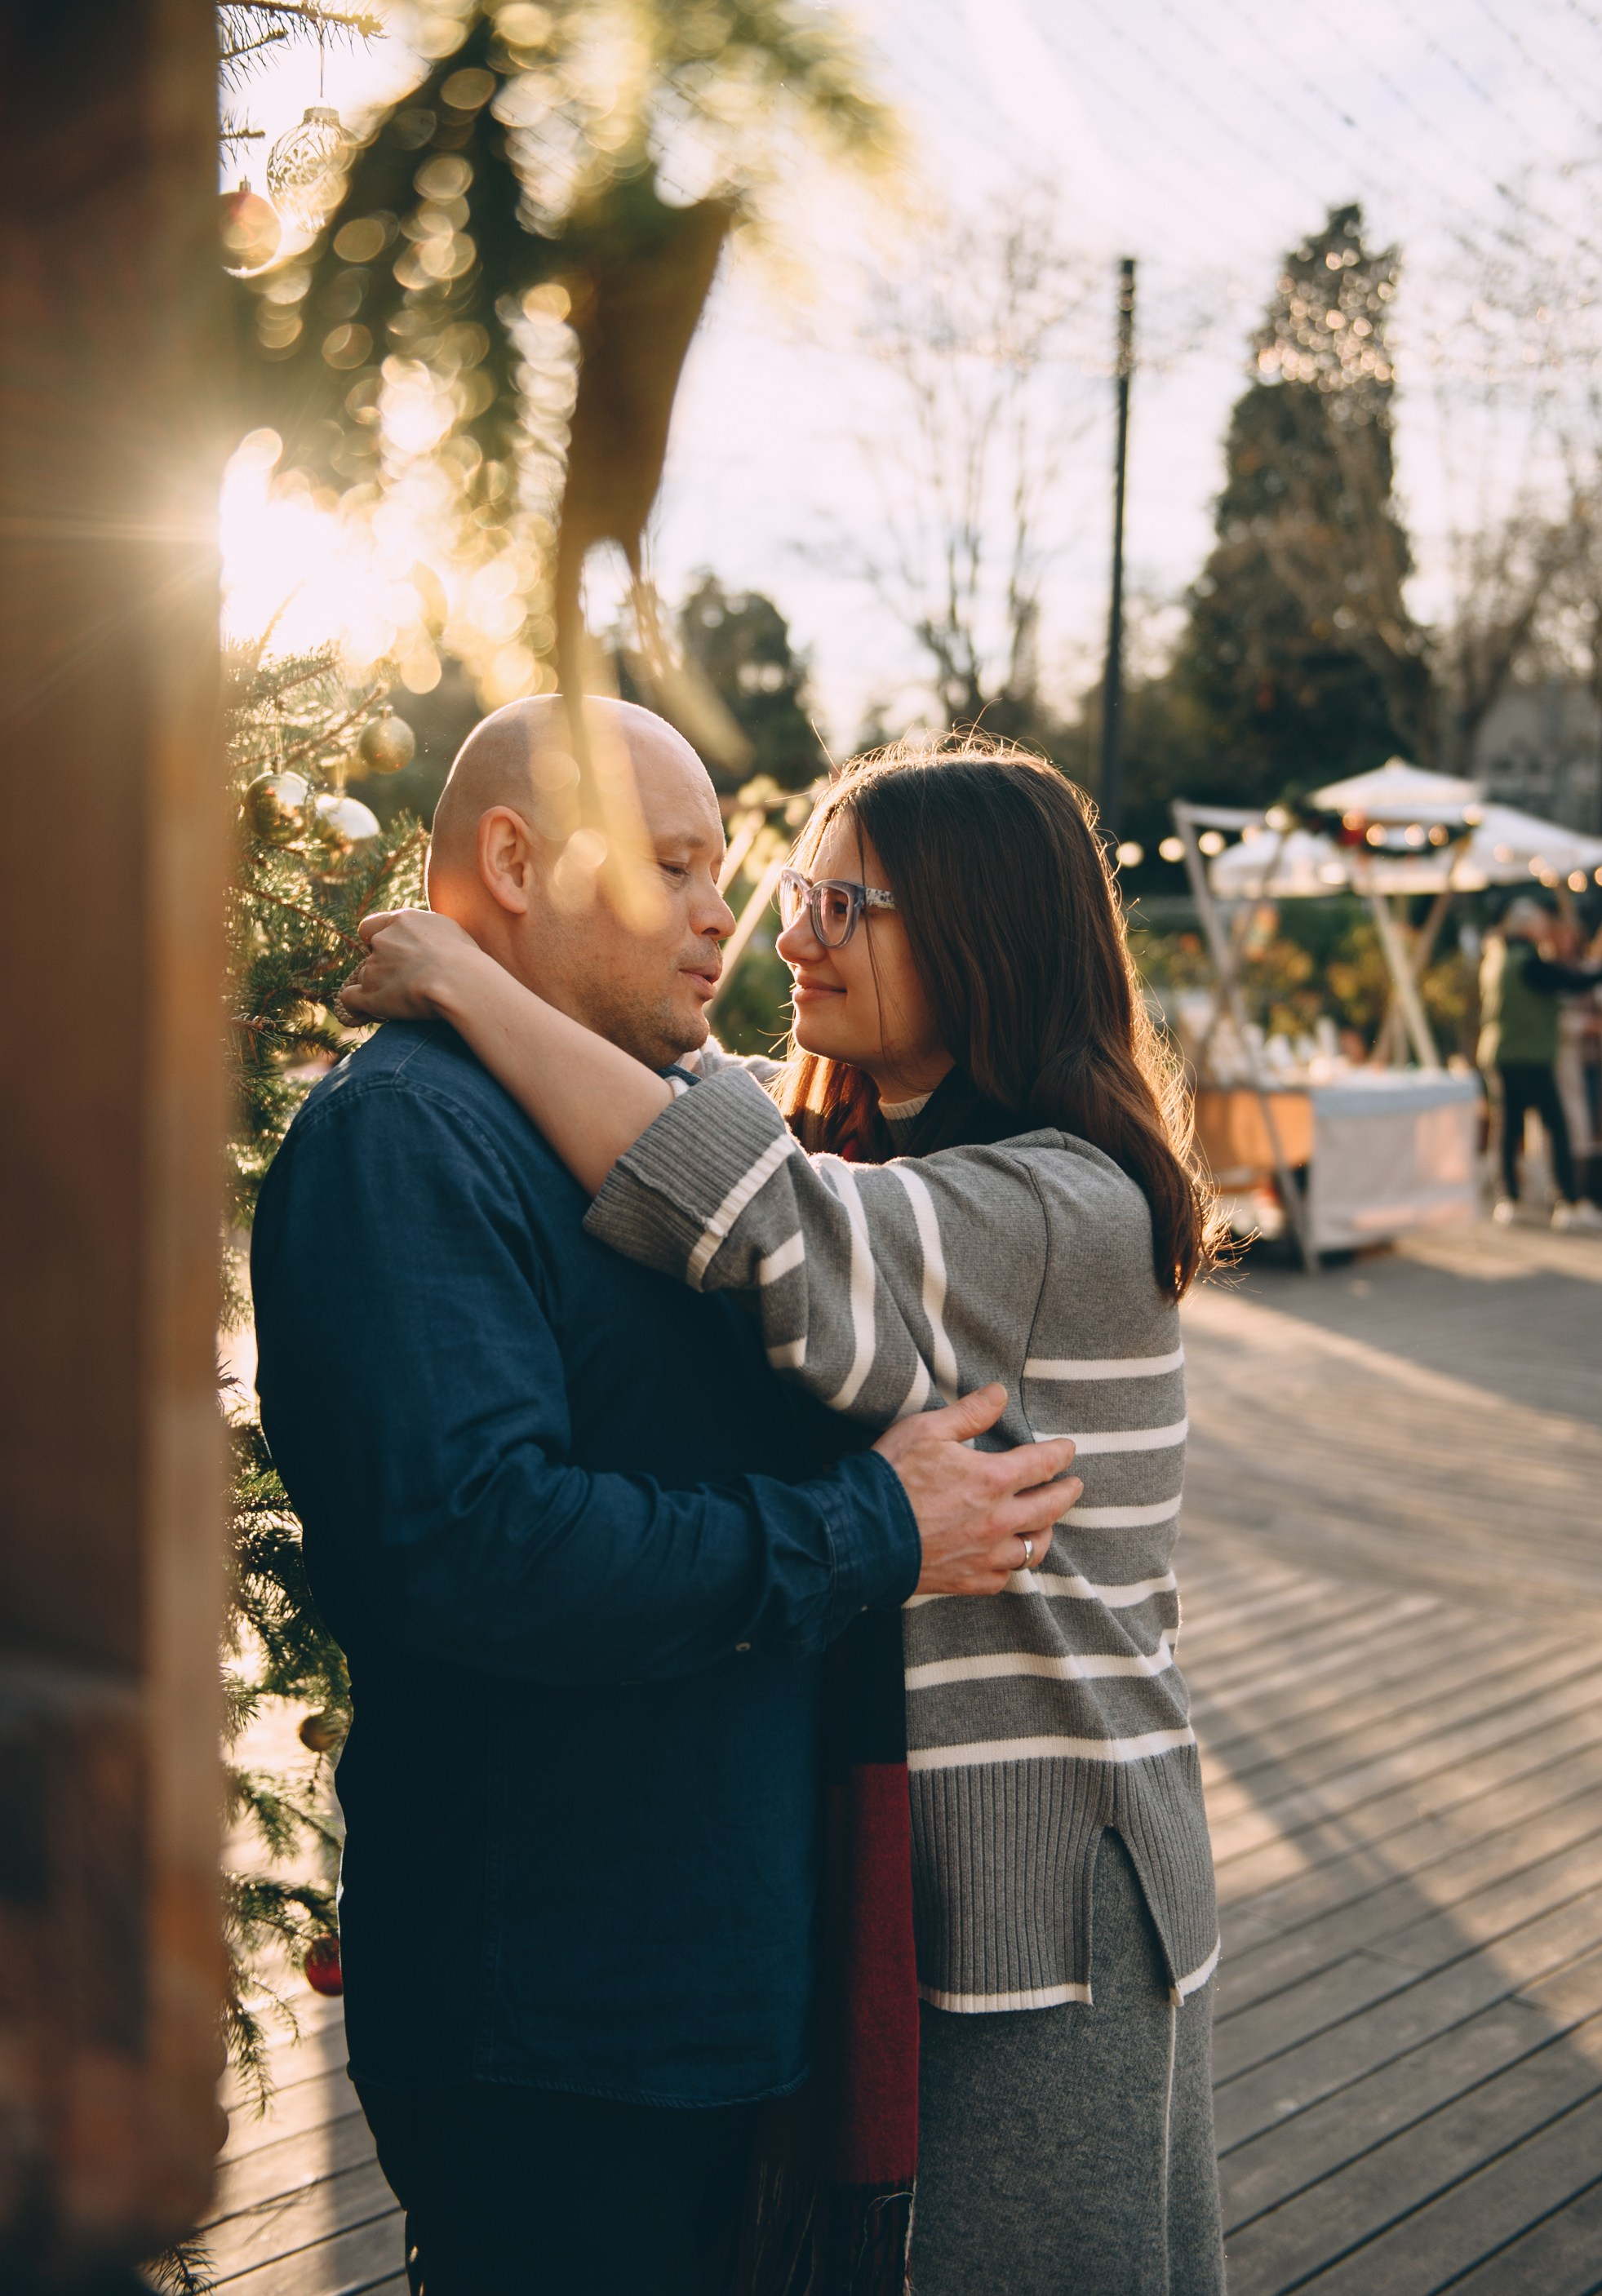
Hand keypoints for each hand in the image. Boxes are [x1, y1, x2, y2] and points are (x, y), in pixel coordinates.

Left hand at [339, 908, 486, 1022]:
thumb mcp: (452, 932)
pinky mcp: (370, 995)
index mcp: (401, 921)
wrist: (461, 982)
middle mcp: (382, 941)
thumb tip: (431, 941)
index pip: (370, 927)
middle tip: (406, 981)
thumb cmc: (467, 960)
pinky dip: (356, 1006)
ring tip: (403, 1002)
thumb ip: (430, 933)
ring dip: (378, 988)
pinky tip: (368, 1013)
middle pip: (370, 954)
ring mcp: (373, 968)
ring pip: (364, 978)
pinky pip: (350, 1000)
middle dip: (383, 967)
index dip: (376, 940)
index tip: (391, 952)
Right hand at [873, 1385, 1079, 1596]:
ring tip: (1047, 1524)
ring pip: (1033, 1548)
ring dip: (1046, 1532)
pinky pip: (1004, 1577)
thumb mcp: (927, 1430)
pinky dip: (1012, 1566)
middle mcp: (999, 1521)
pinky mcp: (968, 1580)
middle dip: (1066, 1494)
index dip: (1060, 1454)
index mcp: (993, 1479)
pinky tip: (1009, 1558)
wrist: (860, 1535)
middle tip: (1074, 1486)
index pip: (1042, 1464)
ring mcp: (986, 1555)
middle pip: (1049, 1508)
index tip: (1068, 1449)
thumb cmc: (892, 1477)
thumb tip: (999, 1394)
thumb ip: (969, 1412)